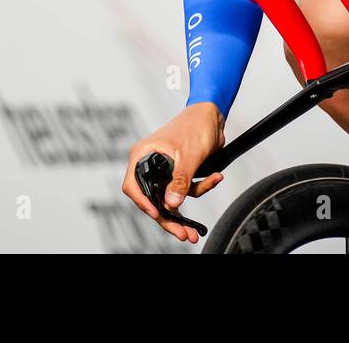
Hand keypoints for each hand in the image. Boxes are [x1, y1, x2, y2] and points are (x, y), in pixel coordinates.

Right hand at [121, 101, 225, 242]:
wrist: (213, 115)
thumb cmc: (196, 124)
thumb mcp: (189, 154)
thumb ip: (181, 180)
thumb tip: (172, 203)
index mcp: (143, 155)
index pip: (133, 185)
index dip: (142, 202)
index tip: (158, 213)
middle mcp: (150, 164)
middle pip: (153, 198)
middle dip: (169, 218)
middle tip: (182, 233)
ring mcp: (164, 170)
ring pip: (170, 199)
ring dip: (186, 210)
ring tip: (195, 228)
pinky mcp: (178, 174)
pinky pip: (185, 191)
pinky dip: (200, 188)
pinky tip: (214, 179)